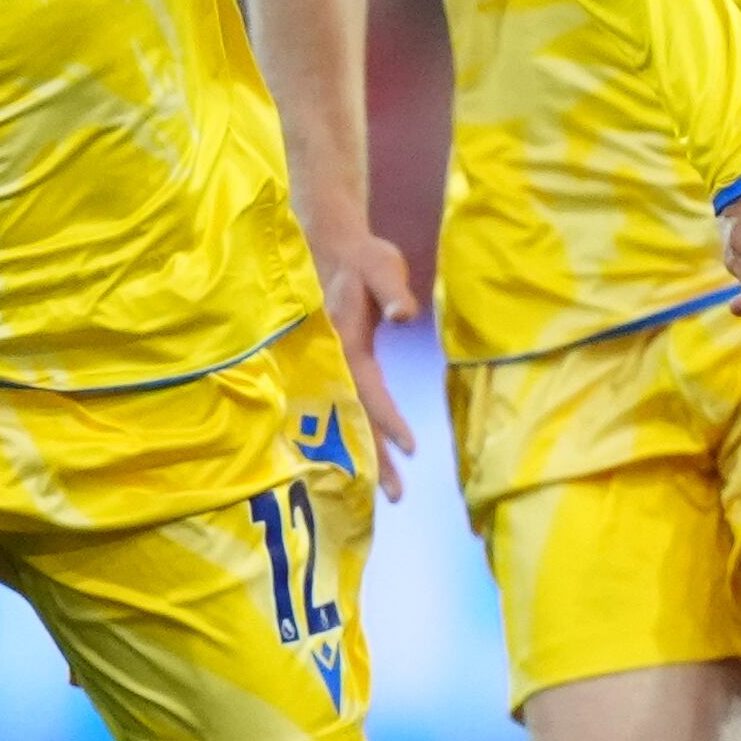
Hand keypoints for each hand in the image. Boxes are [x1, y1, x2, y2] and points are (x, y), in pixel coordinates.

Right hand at [306, 223, 422, 503]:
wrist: (331, 245)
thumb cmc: (364, 257)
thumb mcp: (382, 265)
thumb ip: (394, 290)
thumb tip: (405, 315)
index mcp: (345, 341)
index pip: (369, 390)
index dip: (387, 420)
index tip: (410, 448)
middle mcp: (333, 359)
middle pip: (354, 416)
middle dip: (374, 457)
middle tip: (398, 495)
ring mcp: (330, 365)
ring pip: (347, 417)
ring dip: (366, 454)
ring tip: (388, 491)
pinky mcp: (334, 366)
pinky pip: (345, 407)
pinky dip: (356, 435)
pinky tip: (368, 460)